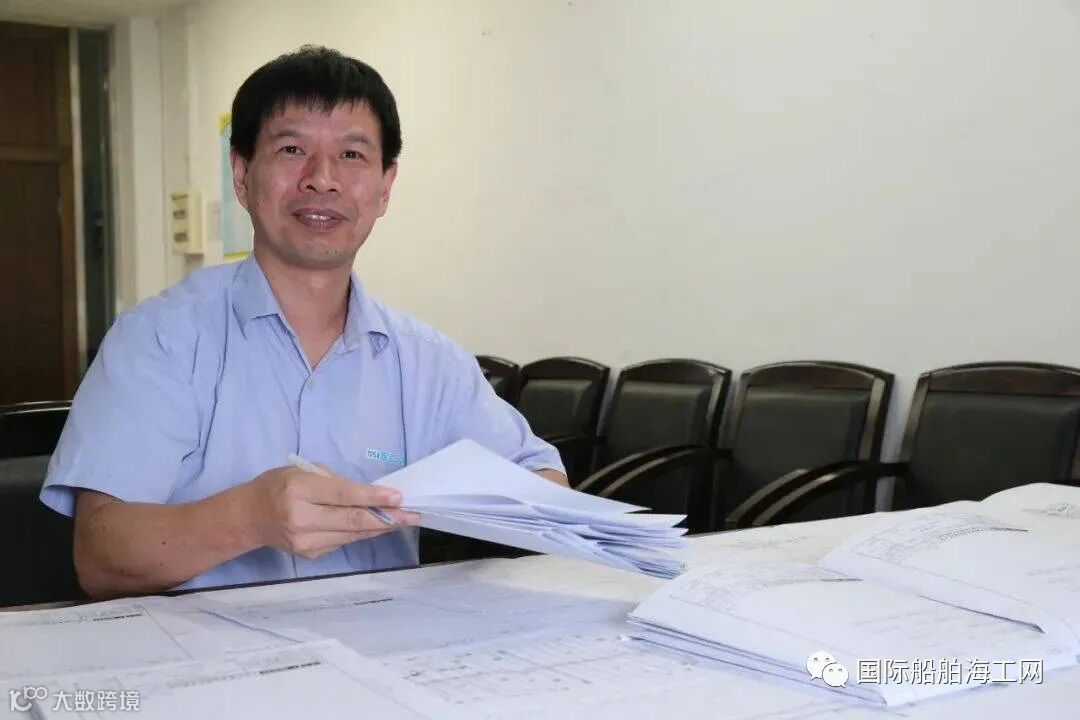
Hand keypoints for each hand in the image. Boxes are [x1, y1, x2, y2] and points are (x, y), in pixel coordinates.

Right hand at [240, 465, 419, 559]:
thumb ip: (334, 483)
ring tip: (405, 519)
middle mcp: (301, 519)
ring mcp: (306, 541)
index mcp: (298, 491)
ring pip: (353, 534)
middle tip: (413, 514)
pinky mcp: (310, 555)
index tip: (398, 497)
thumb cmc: (278, 486)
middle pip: (352, 520)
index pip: (343, 495)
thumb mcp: (302, 471)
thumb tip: (370, 494)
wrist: (249, 517)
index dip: (373, 497)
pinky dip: (362, 533)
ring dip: (381, 527)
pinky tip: (377, 525)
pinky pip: (344, 541)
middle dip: (387, 518)